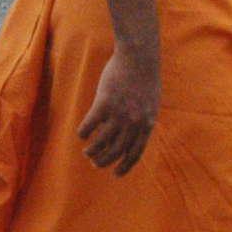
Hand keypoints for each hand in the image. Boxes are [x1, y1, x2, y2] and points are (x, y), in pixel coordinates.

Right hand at [78, 51, 160, 174]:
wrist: (139, 57)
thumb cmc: (144, 78)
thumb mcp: (150, 103)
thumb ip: (143, 119)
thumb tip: (131, 135)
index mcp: (147, 124)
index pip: (135, 153)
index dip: (125, 166)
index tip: (116, 174)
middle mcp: (134, 122)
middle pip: (117, 150)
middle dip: (105, 160)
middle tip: (95, 163)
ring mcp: (119, 113)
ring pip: (101, 141)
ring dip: (92, 150)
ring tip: (87, 152)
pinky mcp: (104, 103)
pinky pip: (90, 125)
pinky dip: (84, 132)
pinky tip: (81, 134)